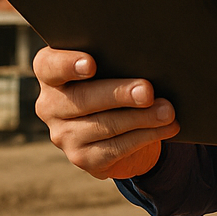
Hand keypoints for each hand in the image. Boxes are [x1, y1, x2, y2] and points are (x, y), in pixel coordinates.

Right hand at [32, 47, 178, 179]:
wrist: (120, 122)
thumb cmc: (115, 77)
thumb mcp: (111, 64)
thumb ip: (117, 57)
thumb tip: (149, 59)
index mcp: (50, 72)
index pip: (49, 66)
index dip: (68, 64)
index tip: (91, 64)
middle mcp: (49, 105)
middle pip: (82, 98)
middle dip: (119, 94)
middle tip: (147, 91)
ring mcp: (63, 135)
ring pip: (104, 126)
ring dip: (140, 118)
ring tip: (167, 111)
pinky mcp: (82, 158)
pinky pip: (115, 148)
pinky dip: (145, 137)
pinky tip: (166, 127)